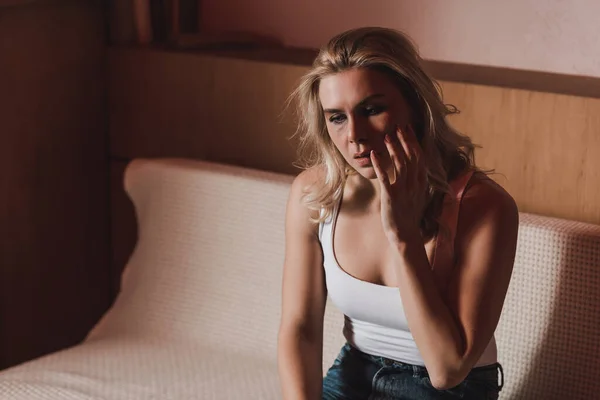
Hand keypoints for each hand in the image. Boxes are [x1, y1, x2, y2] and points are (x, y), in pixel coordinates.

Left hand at [370, 125, 427, 244]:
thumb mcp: (414, 195)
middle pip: (411, 157)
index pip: (419, 156)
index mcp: (421, 183)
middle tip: (397, 126)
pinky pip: (385, 178)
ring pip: (400, 164)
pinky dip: (379, 165)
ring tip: (387, 136)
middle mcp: (414, 184)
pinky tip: (373, 155)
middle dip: (404, 140)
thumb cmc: (408, 215)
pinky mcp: (391, 198)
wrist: (406, 235)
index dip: (413, 141)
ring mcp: (404, 191)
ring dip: (393, 149)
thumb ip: (413, 180)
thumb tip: (409, 166)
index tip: (408, 128)